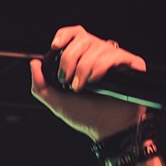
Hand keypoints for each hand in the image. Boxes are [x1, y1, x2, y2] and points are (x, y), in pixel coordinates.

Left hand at [30, 24, 148, 140]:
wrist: (106, 130)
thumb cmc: (86, 117)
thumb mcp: (56, 102)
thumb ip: (40, 85)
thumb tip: (33, 63)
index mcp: (83, 58)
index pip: (75, 34)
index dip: (65, 35)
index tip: (55, 46)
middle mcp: (100, 55)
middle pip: (84, 38)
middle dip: (70, 58)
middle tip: (66, 79)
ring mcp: (116, 59)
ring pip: (98, 46)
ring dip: (84, 67)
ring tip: (82, 86)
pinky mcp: (132, 64)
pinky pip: (115, 55)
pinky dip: (101, 66)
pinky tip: (96, 80)